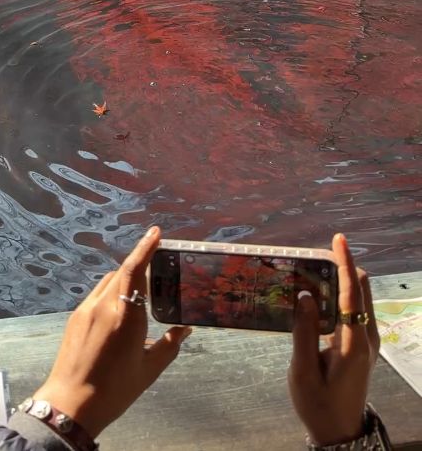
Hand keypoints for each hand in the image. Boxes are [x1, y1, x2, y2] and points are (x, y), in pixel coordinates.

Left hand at [30, 226, 190, 437]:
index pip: (135, 270)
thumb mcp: (149, 369)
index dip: (146, 248)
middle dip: (139, 262)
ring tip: (139, 289)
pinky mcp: (75, 317)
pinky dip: (111, 291)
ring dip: (123, 277)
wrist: (70, 404)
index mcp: (126, 316)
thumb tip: (185, 329)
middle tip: (156, 260)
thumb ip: (170, 345)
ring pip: (108, 281)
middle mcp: (104, 305)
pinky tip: (118, 309)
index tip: (156, 233)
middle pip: (122, 271)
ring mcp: (86, 310)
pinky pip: (97, 294)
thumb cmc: (115, 390)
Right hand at [288, 233, 379, 445]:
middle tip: (314, 256)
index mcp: (353, 342)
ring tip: (311, 273)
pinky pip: (355, 309)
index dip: (344, 263)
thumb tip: (304, 294)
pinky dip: (340, 295)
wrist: (339, 432)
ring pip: (359, 297)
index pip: (351, 293)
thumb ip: (303, 331)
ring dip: (340, 280)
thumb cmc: (318, 404)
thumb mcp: (303, 371)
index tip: (338, 239)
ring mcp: (368, 341)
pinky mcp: (363, 345)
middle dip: (342, 266)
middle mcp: (366, 337)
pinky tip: (318, 297)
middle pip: (361, 288)